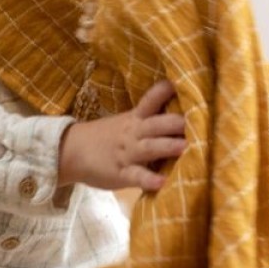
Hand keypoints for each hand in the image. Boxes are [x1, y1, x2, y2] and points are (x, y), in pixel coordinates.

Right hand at [58, 79, 185, 192]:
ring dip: (167, 146)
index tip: (182, 84)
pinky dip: (149, 179)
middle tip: (198, 122)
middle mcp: (133, 133)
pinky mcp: (121, 173)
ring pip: (150, 148)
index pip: (150, 100)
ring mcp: (127, 153)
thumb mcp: (125, 123)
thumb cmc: (104, 137)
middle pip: (156, 124)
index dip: (164, 92)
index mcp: (135, 118)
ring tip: (185, 147)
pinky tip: (162, 182)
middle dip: (175, 122)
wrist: (70, 151)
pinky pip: (136, 176)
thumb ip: (148, 120)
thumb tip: (180, 114)